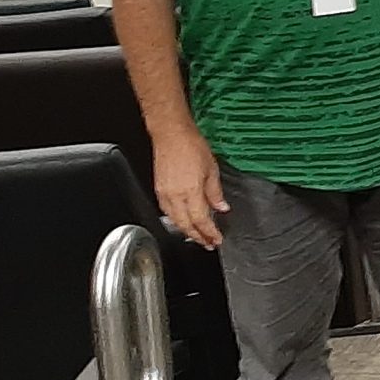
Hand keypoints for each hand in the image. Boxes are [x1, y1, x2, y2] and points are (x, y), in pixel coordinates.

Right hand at [153, 129, 227, 250]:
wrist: (171, 135)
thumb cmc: (192, 147)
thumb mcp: (212, 169)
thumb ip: (216, 192)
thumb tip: (221, 207)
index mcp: (191, 191)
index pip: (201, 220)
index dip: (209, 233)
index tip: (216, 240)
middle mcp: (175, 196)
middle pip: (186, 225)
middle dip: (197, 237)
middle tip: (208, 244)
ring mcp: (164, 194)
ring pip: (175, 221)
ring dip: (186, 231)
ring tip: (197, 236)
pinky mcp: (158, 190)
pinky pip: (167, 212)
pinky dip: (176, 220)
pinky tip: (182, 221)